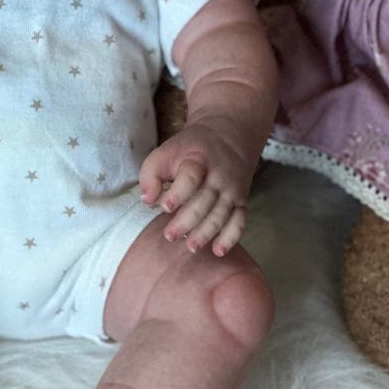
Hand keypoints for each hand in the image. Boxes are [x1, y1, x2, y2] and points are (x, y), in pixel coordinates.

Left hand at [139, 122, 253, 256]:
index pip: (191, 176)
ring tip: (190, 246)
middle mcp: (219, 176)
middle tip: (170, 235)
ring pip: (221, 215)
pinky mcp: (241, 201)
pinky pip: (239, 221)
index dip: (179, 193)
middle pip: (205, 201)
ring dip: (206, 233)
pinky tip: (218, 251)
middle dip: (187, 221)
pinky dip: (230, 238)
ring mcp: (232, 190)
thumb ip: (151, 175)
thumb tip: (147, 200)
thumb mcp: (165, 152)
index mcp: (198, 159)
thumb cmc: (189, 150)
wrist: (229, 138)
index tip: (165, 206)